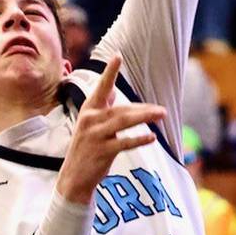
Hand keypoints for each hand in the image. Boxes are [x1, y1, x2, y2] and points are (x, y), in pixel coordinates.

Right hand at [57, 55, 164, 204]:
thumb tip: (112, 90)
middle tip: (162, 110)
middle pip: (121, 109)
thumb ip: (102, 107)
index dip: (110, 72)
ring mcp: (95, 136)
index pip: (101, 87)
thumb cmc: (85, 149)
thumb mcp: (90, 124)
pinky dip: (139, 139)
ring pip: (123, 122)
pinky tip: (151, 137)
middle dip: (142, 108)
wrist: (73, 178)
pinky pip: (124, 143)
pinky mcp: (101, 151)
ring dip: (144, 118)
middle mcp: (90, 120)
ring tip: (161, 115)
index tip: (118, 56)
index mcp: (88, 110)